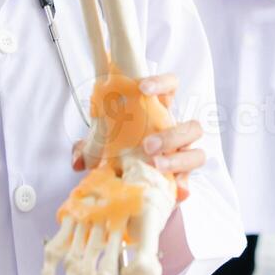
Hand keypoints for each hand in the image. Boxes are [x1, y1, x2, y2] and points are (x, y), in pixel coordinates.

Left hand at [73, 74, 200, 201]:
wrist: (127, 180)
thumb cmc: (120, 150)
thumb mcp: (102, 145)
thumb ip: (89, 147)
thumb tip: (78, 160)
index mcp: (159, 112)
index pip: (170, 87)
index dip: (162, 83)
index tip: (142, 87)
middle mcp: (176, 133)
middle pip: (192, 126)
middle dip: (172, 135)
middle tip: (148, 144)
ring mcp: (183, 156)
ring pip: (196, 153)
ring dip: (178, 160)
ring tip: (157, 166)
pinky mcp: (183, 178)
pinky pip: (190, 181)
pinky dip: (183, 186)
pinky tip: (174, 191)